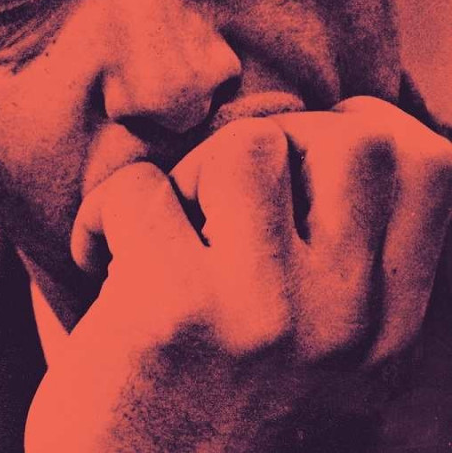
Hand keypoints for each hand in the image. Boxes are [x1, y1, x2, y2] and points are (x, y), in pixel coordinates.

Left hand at [25, 97, 451, 451]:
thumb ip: (343, 251)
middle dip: (272, 141)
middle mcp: (346, 320)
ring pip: (248, 146)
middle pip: (350, 140)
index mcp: (385, 324)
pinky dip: (102, 213)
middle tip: (217, 194)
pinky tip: (96, 258)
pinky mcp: (176, 310)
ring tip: (166, 226)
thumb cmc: (213, 393)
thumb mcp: (313, 339)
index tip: (295, 152)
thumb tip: (343, 121)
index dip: (355, 127)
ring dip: (189, 171)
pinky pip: (140, 189)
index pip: (424, 167)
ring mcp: (266, 313)